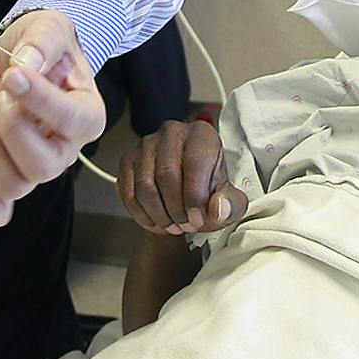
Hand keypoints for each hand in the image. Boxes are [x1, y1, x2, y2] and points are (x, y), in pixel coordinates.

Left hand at [0, 10, 104, 226]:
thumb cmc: (44, 44)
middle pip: (43, 166)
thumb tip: (26, 65)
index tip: (14, 74)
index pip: (71, 120)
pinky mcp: (6, 166)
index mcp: (88, 113)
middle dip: (13, 128)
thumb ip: (42, 42)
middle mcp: (66, 146)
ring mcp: (36, 162)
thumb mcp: (48, 27)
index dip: (39, 100)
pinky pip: (1, 206)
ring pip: (15, 185)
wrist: (22, 55)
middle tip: (4, 93)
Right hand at [116, 119, 246, 236]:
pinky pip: (128, 191)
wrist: (190, 187)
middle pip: (167, 175)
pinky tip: (155, 222)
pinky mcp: (128, 160)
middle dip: (176, 210)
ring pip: (145, 185)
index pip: (194, 164)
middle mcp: (172, 133)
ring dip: (158, 214)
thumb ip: (230, 205)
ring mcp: (146, 145)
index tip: (197, 220)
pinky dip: (141, 214)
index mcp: (201, 135)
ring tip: (172, 226)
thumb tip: (217, 208)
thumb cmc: (209, 189)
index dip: (194, 199)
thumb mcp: (230, 199)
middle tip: (185, 226)